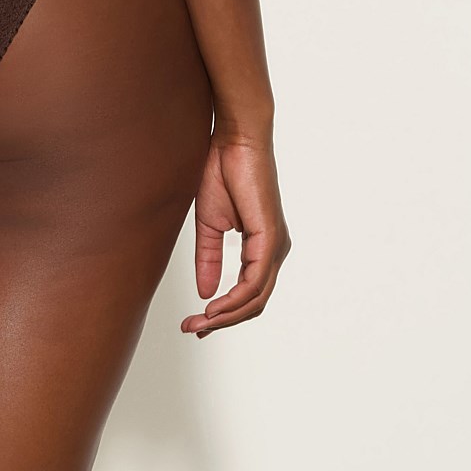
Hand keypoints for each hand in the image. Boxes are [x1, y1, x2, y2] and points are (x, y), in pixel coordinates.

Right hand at [181, 128, 289, 336]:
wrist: (234, 141)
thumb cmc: (223, 172)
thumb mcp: (209, 224)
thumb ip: (208, 258)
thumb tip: (205, 293)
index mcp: (262, 247)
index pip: (248, 293)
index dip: (223, 313)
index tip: (195, 322)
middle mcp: (275, 250)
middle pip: (254, 303)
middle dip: (223, 321)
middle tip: (194, 329)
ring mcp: (276, 246)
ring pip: (256, 299)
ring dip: (227, 316)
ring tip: (200, 322)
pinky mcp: (271, 238)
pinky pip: (255, 281)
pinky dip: (235, 300)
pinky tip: (215, 307)